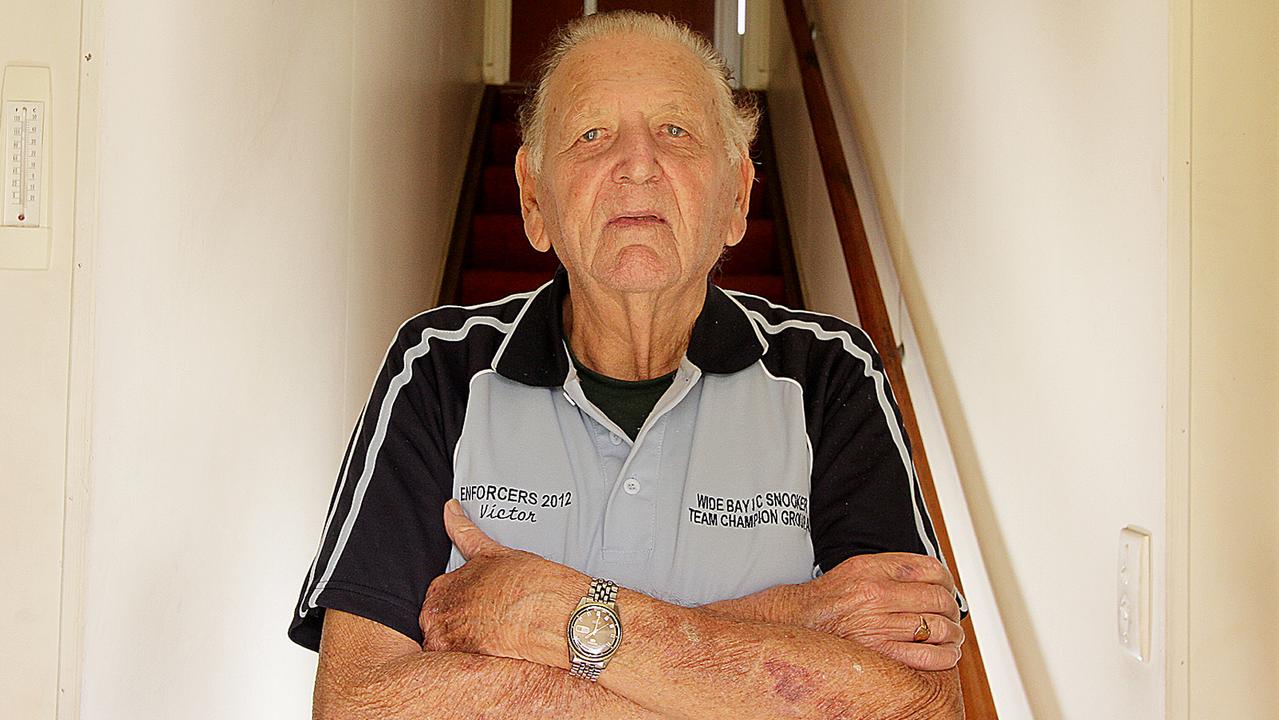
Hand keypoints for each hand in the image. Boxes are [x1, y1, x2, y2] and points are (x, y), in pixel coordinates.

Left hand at [419, 500, 583, 663]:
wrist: (557, 615)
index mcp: (442, 587)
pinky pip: (459, 666)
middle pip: (440, 624)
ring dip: (467, 642)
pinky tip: (495, 651)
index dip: (463, 602)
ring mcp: (449, 641)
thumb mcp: (492, 551)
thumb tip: (449, 508)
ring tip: (496, 636)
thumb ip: (464, 532)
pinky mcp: (465, 662)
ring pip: (449, 646)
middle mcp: (440, 615)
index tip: (483, 603)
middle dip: (461, 623)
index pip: (438, 598)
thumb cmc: (532, 584)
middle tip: (492, 619)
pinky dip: (474, 659)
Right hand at [796, 553, 963, 670]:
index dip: (947, 581)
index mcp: (872, 568)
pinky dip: (945, 656)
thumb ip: (890, 569)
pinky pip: (927, 656)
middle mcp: (876, 593)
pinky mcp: (879, 652)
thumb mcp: (856, 569)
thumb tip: (931, 578)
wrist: (796, 622)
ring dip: (953, 634)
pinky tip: (946, 654)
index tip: (947, 589)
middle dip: (952, 609)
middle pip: (938, 599)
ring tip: (951, 636)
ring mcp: (878, 623)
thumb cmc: (827, 599)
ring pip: (938, 627)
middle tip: (951, 615)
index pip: (930, 569)